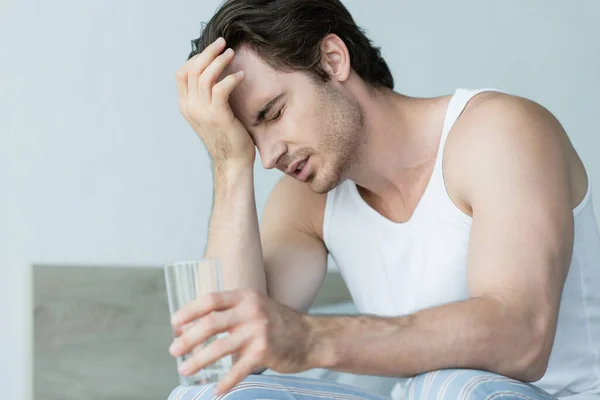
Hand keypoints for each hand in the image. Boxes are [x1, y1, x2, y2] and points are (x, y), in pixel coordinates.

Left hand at [169, 289, 316, 394]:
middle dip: (188, 339)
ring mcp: (258, 331)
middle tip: (174, 350)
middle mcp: (251, 311)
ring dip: (198, 361)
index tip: (175, 323)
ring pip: (219, 347)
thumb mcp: (256, 308)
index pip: (211, 300)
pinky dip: (225, 382)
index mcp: (246, 297)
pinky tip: (216, 390)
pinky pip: (238, 369)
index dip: (189, 311)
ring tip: (185, 369)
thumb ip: (231, 313)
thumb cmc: (278, 324)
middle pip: (210, 324)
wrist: (311, 337)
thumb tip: (196, 327)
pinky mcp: (265, 352)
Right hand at [176, 37, 254, 166]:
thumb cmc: (226, 137)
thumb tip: (216, 74)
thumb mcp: (210, 114)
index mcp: (186, 106)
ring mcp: (203, 112)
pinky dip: (231, 78)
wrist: (231, 162)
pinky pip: (221, 88)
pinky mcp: (218, 116)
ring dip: (219, 61)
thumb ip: (208, 97)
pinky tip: (241, 75)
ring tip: (232, 53)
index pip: (182, 73)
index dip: (196, 58)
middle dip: (208, 52)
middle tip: (222, 42)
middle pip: (193, 69)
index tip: (211, 51)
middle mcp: (191, 107)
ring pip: (205, 76)